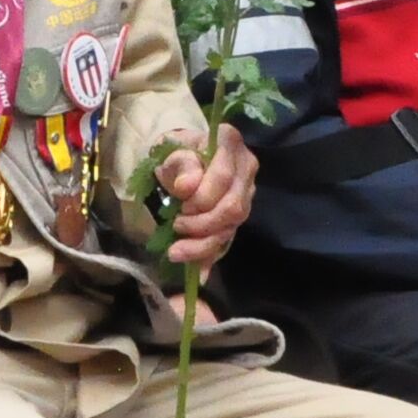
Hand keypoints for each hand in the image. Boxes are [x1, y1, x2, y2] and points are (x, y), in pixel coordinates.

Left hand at [153, 130, 256, 271]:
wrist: (181, 159)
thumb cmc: (177, 152)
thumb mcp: (171, 151)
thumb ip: (180, 164)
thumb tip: (188, 186)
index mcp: (230, 144)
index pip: (224, 176)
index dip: (203, 196)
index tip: (181, 203)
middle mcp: (246, 170)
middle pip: (233, 207)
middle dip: (203, 224)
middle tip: (176, 225)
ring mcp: (245, 194)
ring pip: (232, 227)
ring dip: (203, 244)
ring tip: (175, 251)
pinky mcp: (237, 217)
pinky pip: (226, 240)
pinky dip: (209, 257)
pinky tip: (198, 273)